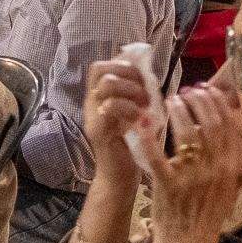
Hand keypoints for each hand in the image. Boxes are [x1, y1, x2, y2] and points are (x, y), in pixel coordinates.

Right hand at [83, 58, 152, 182]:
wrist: (120, 178)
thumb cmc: (132, 145)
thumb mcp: (138, 114)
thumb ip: (140, 94)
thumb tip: (149, 73)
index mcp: (99, 97)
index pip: (100, 67)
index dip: (122, 64)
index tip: (142, 78)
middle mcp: (91, 103)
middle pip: (100, 70)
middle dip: (128, 74)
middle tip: (145, 91)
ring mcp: (92, 116)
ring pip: (106, 84)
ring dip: (131, 89)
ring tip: (145, 104)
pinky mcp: (97, 131)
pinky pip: (110, 107)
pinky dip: (130, 109)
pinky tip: (142, 119)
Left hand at [140, 85, 241, 242]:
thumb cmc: (207, 213)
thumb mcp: (227, 186)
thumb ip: (228, 159)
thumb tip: (222, 126)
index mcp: (230, 168)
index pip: (227, 126)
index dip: (216, 103)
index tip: (206, 89)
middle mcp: (214, 170)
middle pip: (208, 124)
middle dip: (197, 101)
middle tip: (186, 91)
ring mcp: (192, 178)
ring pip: (186, 134)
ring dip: (178, 112)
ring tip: (170, 101)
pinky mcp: (168, 186)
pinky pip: (158, 157)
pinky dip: (149, 138)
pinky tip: (143, 124)